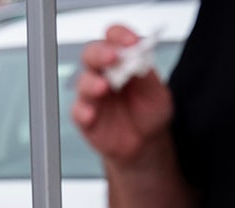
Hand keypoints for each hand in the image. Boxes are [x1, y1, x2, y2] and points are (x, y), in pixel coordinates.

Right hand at [71, 25, 174, 163]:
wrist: (145, 143)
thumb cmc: (149, 113)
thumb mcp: (157, 92)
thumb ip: (146, 75)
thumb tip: (138, 57)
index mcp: (122, 60)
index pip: (114, 38)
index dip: (120, 36)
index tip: (131, 42)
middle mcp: (104, 74)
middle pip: (91, 54)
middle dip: (100, 54)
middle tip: (111, 58)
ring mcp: (92, 95)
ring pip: (82, 81)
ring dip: (91, 82)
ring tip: (103, 88)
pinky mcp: (84, 116)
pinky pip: (77, 110)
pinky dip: (83, 111)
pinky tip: (91, 114)